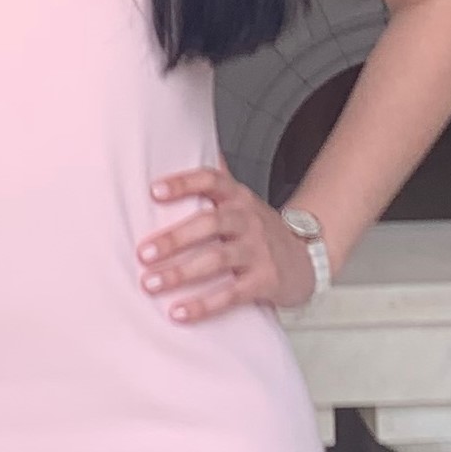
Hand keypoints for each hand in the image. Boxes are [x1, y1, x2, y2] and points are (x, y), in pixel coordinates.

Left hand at [137, 165, 316, 321]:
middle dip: (174, 238)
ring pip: (217, 259)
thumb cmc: (259, 228)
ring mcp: (258, 251)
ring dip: (181, 273)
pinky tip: (178, 312)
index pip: (211, 180)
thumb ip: (215, 178)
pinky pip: (231, 294)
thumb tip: (186, 138)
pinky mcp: (264, 281)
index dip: (183, 183)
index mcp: (237, 197)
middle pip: (209, 223)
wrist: (307, 257)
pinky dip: (204, 305)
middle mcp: (247, 220)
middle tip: (142, 252)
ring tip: (150, 283)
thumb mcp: (240, 199)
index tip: (153, 191)